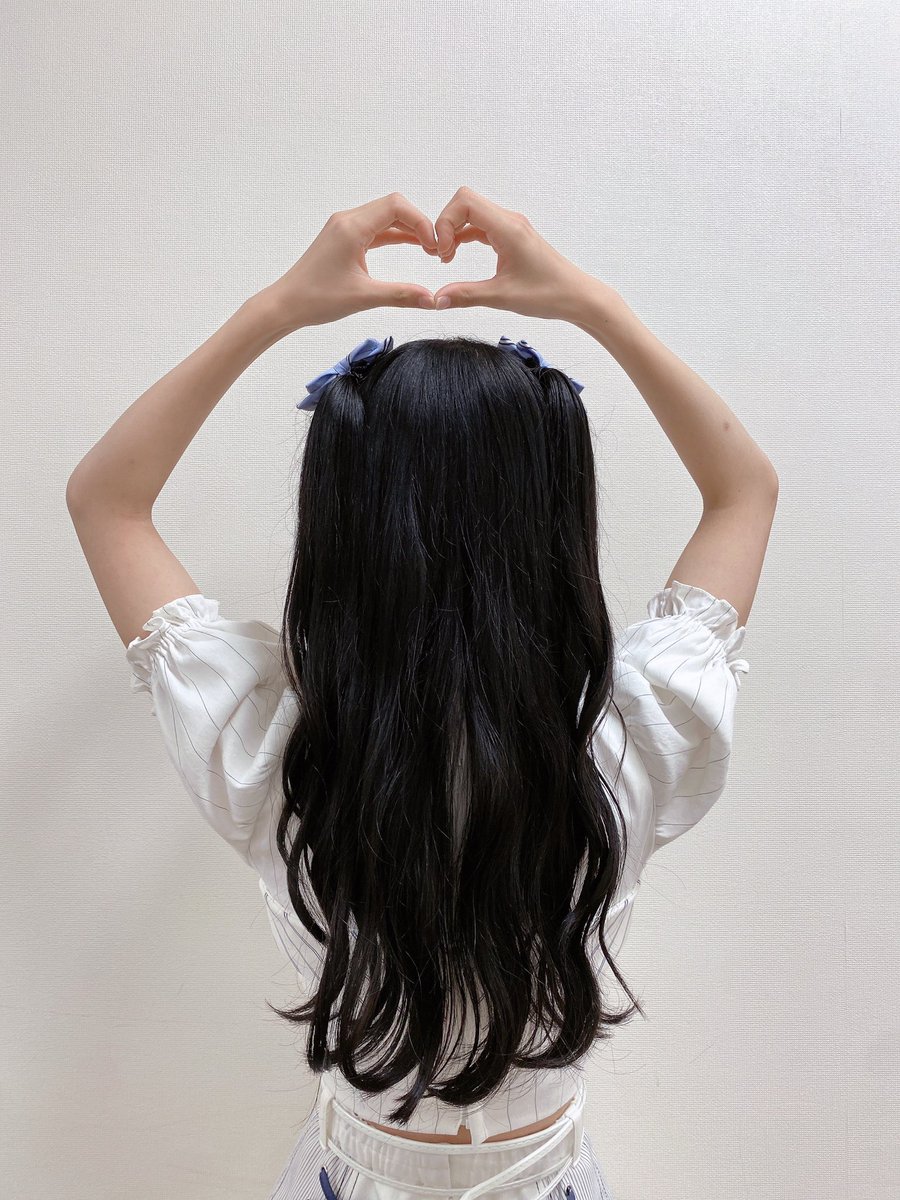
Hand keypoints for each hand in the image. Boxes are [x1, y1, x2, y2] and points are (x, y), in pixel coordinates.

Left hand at [264, 192, 440, 329]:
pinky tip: (410, 246)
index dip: (421, 222)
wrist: (286, 304)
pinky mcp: (343, 238)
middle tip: (434, 248)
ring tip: (427, 249)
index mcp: (351, 227)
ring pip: (384, 217)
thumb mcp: (364, 297)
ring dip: (407, 229)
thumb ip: (401, 295)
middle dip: (418, 223)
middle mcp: (347, 220)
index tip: (433, 245)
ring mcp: (344, 227)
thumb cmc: (316, 298)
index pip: (396, 206)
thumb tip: (431, 299)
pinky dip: (394, 236)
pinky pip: (375, 229)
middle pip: (393, 206)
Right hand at [431, 186, 600, 322]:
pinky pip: (481, 226)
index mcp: (508, 228)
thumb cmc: (548, 294)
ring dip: (454, 231)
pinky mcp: (511, 236)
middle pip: (465, 202)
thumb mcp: (502, 297)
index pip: (465, 201)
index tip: (443, 252)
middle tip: (442, 255)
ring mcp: (510, 227)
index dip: (446, 222)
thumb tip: (437, 299)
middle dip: (446, 224)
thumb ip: (467, 296)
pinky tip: (457, 255)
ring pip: (472, 213)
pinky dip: (464, 236)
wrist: (575, 296)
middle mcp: (509, 221)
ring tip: (447, 258)